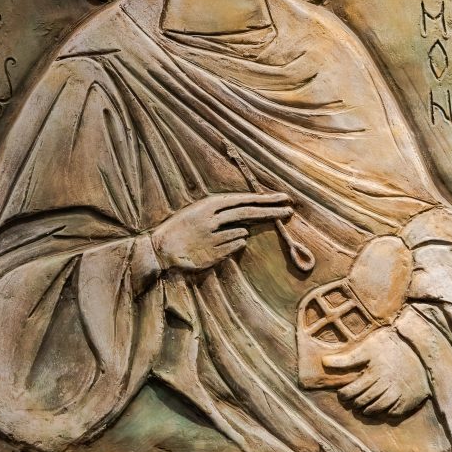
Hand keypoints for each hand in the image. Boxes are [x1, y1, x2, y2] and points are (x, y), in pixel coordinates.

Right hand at [151, 191, 291, 271]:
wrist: (161, 248)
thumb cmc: (183, 227)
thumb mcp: (201, 211)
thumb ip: (224, 210)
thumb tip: (250, 212)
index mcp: (209, 205)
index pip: (243, 200)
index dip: (265, 199)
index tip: (284, 198)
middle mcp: (212, 219)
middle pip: (248, 213)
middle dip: (271, 211)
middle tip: (290, 210)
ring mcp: (213, 237)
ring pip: (242, 233)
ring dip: (241, 233)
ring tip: (220, 235)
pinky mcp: (214, 254)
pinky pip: (235, 247)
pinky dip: (234, 244)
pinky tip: (219, 244)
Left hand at [323, 326, 429, 418]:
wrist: (420, 346)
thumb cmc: (391, 344)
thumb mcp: (367, 347)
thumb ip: (346, 358)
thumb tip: (324, 362)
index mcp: (373, 373)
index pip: (353, 391)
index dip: (345, 395)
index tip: (342, 394)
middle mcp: (385, 385)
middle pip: (364, 401)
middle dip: (355, 403)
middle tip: (351, 402)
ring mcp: (398, 394)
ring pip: (378, 409)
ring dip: (368, 410)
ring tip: (363, 408)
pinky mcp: (409, 399)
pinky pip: (395, 413)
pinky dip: (386, 413)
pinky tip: (382, 409)